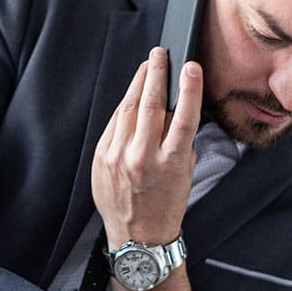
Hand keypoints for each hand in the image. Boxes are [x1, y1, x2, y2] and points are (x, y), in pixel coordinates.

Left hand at [92, 47, 202, 249]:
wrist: (138, 235)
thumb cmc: (167, 203)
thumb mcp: (185, 172)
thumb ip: (180, 140)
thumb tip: (177, 106)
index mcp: (171, 163)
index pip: (183, 117)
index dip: (189, 88)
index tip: (191, 66)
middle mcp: (143, 158)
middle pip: (150, 104)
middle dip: (156, 74)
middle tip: (160, 54)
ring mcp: (118, 157)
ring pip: (128, 109)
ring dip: (139, 84)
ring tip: (148, 68)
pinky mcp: (101, 158)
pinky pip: (114, 123)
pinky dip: (125, 107)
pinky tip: (133, 96)